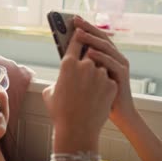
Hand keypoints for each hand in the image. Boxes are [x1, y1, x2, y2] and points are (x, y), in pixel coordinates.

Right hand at [42, 28, 116, 149]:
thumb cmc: (60, 112)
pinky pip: (109, 79)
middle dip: (90, 54)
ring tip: (91, 85)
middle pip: (91, 51)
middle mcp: (85, 65)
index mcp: (68, 64)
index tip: (79, 30)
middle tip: (89, 55)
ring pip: (101, 66)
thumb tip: (62, 78)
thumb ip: (58, 80)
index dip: (77, 35)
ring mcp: (100, 75)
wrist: (77, 130)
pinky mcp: (111, 85)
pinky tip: (98, 96)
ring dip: (98, 71)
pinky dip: (105, 85)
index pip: (75, 42)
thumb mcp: (50, 93)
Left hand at [73, 16, 136, 124]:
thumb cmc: (95, 99)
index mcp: (106, 56)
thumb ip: (80, 68)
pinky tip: (88, 52)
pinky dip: (99, 56)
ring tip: (78, 33)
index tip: (72, 20)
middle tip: (74, 21)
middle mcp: (114, 57)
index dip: (84, 27)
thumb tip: (66, 57)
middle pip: (100, 37)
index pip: (94, 36)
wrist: (114, 115)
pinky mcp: (121, 76)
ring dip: (91, 39)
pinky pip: (110, 63)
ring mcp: (119, 65)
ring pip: (105, 47)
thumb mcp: (86, 80)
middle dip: (87, 28)